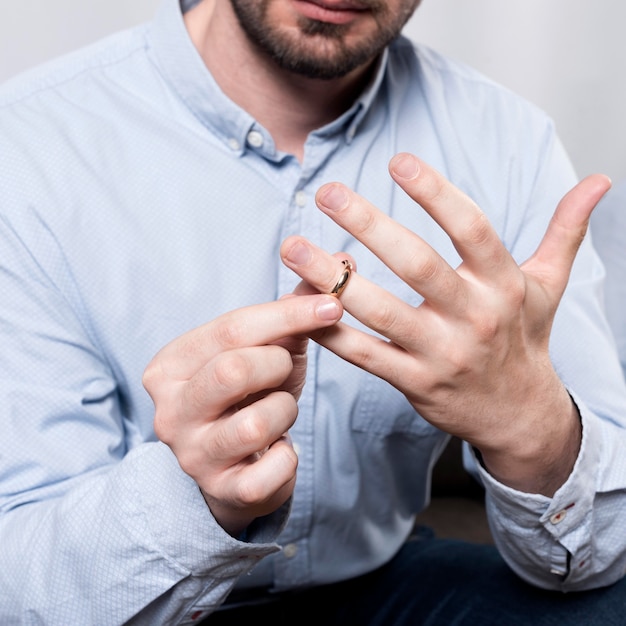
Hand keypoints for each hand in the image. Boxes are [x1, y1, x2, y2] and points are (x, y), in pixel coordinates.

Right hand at [142, 295, 342, 535]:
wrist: (233, 465)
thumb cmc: (249, 396)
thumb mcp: (265, 349)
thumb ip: (293, 309)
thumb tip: (342, 261)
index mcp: (171, 365)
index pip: (230, 329)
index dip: (287, 315)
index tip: (332, 306)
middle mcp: (169, 410)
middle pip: (234, 370)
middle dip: (277, 365)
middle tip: (285, 368)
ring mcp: (191, 455)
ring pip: (256, 422)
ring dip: (284, 410)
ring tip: (278, 411)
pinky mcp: (221, 492)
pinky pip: (273, 470)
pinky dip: (289, 456)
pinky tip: (278, 450)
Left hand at [280, 153, 610, 495]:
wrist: (520, 414)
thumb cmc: (526, 341)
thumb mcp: (549, 286)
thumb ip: (566, 231)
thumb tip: (599, 180)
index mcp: (503, 285)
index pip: (472, 229)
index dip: (436, 194)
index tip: (399, 161)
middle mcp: (473, 317)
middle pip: (417, 265)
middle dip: (370, 226)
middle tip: (329, 193)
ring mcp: (441, 354)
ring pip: (380, 312)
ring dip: (332, 279)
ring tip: (293, 246)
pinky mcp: (414, 384)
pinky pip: (365, 355)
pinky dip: (331, 331)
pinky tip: (299, 304)